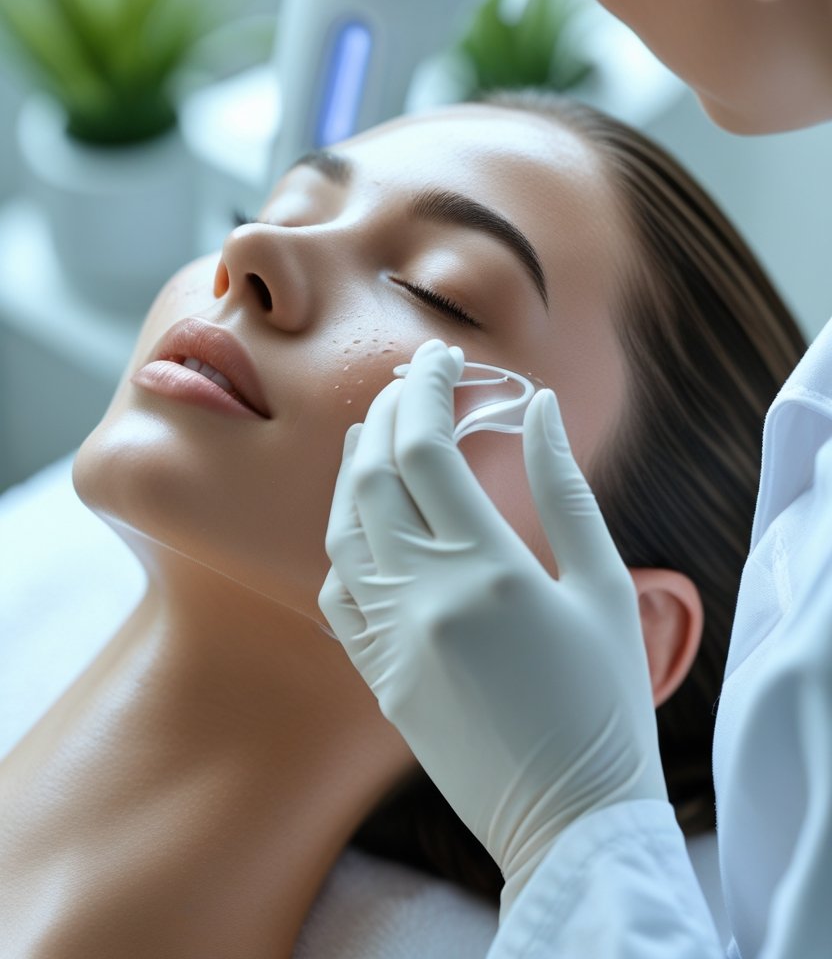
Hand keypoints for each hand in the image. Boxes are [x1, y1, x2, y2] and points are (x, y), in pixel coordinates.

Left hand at [319, 339, 666, 916]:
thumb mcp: (604, 587)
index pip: (430, 450)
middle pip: (377, 476)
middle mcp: (425, 597)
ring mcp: (391, 639)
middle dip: (390, 412)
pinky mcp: (378, 677)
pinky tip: (362, 526)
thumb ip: (565, 490)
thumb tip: (541, 409)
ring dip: (354, 469)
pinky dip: (343, 546)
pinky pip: (336, 595)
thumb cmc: (606, 701)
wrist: (571, 821)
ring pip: (344, 529)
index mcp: (489, 569)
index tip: (441, 357)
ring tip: (375, 431)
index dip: (429, 391)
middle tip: (411, 379)